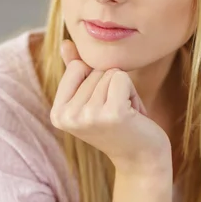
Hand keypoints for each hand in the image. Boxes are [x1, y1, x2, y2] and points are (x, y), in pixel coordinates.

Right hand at [50, 40, 172, 175]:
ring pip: (109, 72)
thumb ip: (76, 71)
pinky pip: (121, 77)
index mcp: (57, 113)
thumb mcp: (93, 97)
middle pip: (94, 69)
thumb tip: (65, 43)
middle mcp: (68, 117)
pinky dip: (132, 92)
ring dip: (124, 91)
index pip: (76, 67)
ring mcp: (88, 116)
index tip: (102, 106)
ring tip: (124, 115)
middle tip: (116, 113)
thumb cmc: (119, 124)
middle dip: (111, 86)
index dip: (95, 80)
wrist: (142, 158)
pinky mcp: (112, 114)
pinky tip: (132, 115)